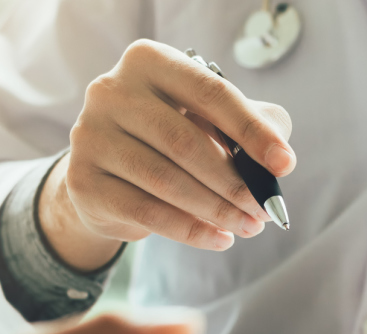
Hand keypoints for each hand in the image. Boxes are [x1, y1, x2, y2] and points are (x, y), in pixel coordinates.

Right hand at [39, 39, 295, 270]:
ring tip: (248, 226)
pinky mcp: (82, 180)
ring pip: (166, 181)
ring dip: (217, 210)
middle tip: (265, 208)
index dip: (252, 131)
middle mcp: (111, 91)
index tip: (284, 165)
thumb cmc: (169, 135)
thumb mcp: (211, 118)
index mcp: (148, 61)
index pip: (210, 93)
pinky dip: (191, 230)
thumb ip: (252, 124)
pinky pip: (146, 212)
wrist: (107, 169)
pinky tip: (219, 239)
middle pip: (186, 142)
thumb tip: (278, 159)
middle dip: (235, 182)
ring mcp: (90, 135)